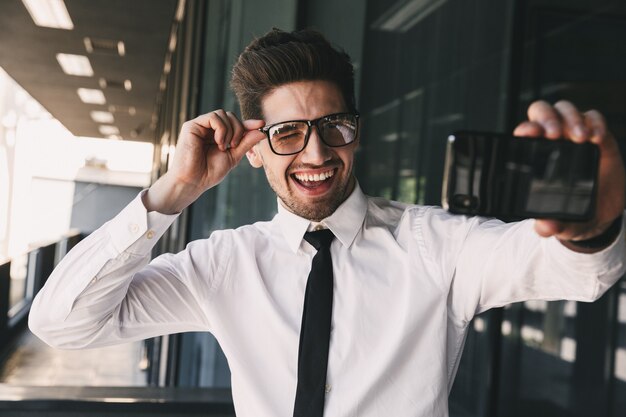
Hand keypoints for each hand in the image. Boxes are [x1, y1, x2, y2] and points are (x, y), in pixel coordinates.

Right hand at [144, 110, 265, 213]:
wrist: (193, 181)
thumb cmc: (210, 172)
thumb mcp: (233, 156)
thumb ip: (245, 143)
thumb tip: (261, 131)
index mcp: (217, 136)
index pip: (235, 124)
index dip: (249, 123)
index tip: (262, 124)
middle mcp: (208, 129)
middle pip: (230, 116)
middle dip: (238, 129)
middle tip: (234, 146)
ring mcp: (200, 126)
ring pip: (223, 114)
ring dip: (229, 130)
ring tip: (224, 147)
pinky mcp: (192, 126)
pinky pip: (213, 117)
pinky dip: (221, 129)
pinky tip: (218, 142)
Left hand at [513, 100, 624, 245]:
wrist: (600, 217)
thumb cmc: (570, 214)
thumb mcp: (560, 223)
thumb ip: (550, 225)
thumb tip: (544, 227)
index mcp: (534, 157)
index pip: (524, 133)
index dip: (524, 128)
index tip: (528, 133)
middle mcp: (552, 142)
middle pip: (542, 111)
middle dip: (547, 116)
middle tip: (554, 134)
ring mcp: (574, 136)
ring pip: (566, 109)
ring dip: (571, 118)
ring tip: (580, 138)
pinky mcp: (600, 138)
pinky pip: (595, 118)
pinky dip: (595, 122)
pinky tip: (596, 137)